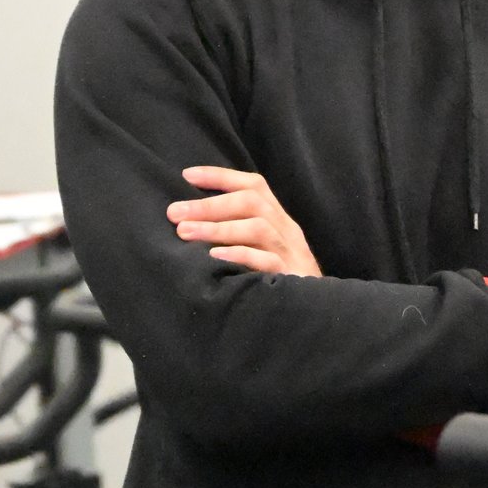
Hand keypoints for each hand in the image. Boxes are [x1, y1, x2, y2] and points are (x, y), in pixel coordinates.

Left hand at [170, 166, 320, 275]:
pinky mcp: (291, 278)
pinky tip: (215, 256)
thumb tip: (189, 220)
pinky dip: (240, 255)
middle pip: (253, 203)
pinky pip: (267, 261)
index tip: (187, 175)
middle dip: (210, 205)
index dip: (221, 176)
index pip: (254, 186)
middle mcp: (287, 231)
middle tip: (174, 213)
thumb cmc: (277, 280)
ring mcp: (291, 254)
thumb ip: (237, 233)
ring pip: (258, 228)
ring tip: (186, 232)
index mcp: (278, 220)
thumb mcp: (261, 250)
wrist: (313, 312)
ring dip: (218, 228)